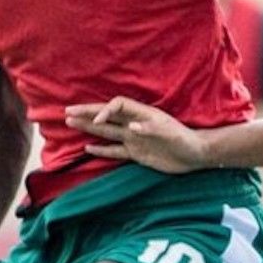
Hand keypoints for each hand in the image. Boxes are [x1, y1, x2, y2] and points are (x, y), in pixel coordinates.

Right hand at [64, 97, 210, 173]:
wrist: (195, 155)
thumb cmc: (185, 140)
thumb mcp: (170, 133)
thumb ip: (150, 129)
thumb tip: (131, 127)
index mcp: (142, 114)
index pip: (118, 107)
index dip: (105, 111)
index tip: (97, 121)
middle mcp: (134, 124)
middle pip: (106, 116)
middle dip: (87, 113)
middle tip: (67, 111)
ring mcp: (133, 139)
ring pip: (106, 131)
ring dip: (89, 127)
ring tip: (70, 122)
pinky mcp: (136, 153)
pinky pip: (114, 150)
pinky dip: (101, 149)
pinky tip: (87, 147)